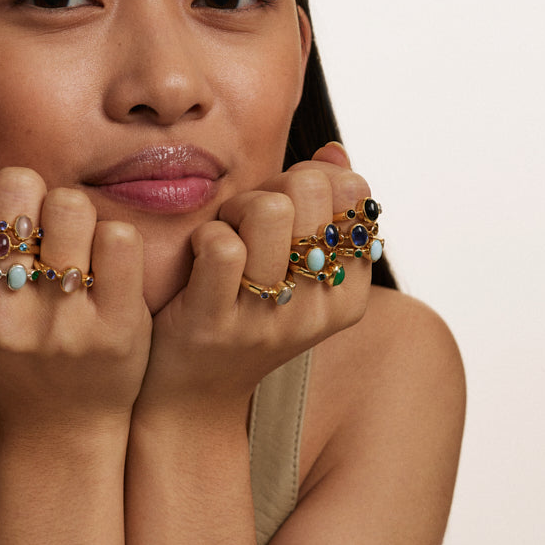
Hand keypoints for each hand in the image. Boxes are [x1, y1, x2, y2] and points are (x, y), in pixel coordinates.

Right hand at [0, 152, 152, 429]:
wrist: (61, 418)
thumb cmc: (6, 334)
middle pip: (19, 183)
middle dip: (35, 194)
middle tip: (40, 232)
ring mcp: (56, 325)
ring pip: (72, 204)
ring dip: (78, 216)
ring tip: (73, 249)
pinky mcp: (113, 331)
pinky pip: (120, 237)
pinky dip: (116, 240)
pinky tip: (107, 268)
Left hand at [134, 142, 372, 417]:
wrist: (192, 392)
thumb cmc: (242, 310)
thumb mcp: (291, 265)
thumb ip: (318, 207)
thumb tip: (333, 151)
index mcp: (346, 294)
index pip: (353, 196)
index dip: (313, 181)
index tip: (289, 206)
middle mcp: (317, 310)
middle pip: (310, 191)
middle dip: (271, 187)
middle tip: (248, 216)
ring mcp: (267, 318)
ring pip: (268, 211)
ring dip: (236, 207)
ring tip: (225, 231)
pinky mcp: (215, 323)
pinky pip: (222, 246)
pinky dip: (206, 234)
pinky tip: (200, 254)